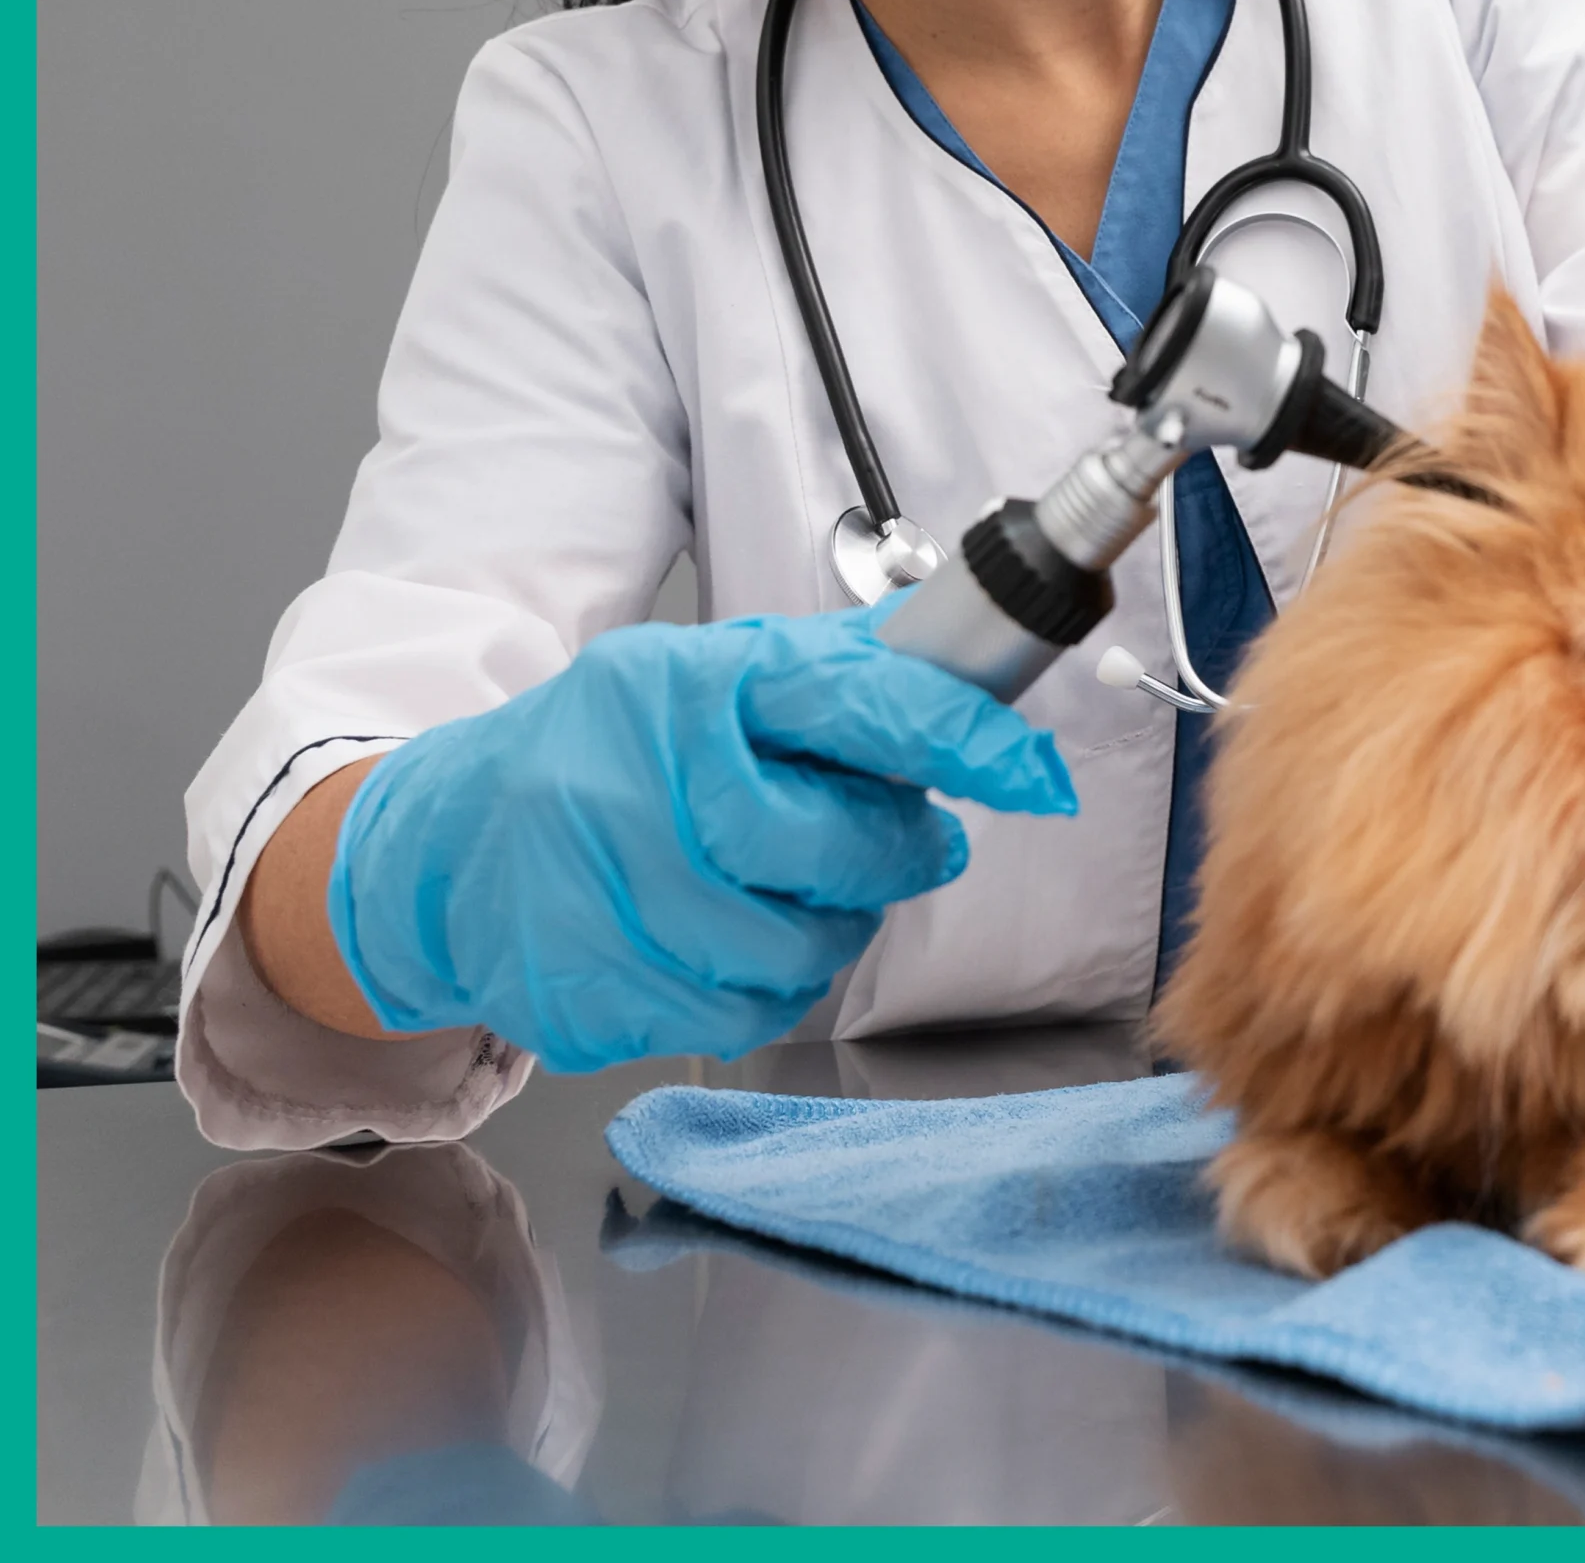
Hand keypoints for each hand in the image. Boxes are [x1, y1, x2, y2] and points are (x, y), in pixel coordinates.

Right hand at [327, 597, 1075, 1072]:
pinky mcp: (587, 984)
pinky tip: (733, 941)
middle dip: (895, 853)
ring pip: (797, 950)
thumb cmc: (609, 746)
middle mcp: (644, 781)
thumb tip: (972, 671)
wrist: (448, 839)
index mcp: (691, 685)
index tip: (1033, 774)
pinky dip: (761, 990)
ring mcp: (607, 891)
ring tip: (802, 891)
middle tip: (906, 841)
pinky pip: (735, 1016)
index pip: (852, 703)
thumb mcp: (712, 674)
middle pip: (834, 848)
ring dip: (830, 931)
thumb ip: (835, 677)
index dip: (958, 740)